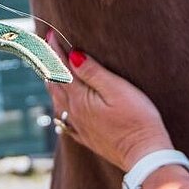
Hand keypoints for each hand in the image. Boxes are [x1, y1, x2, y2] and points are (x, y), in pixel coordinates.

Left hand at [43, 37, 173, 172]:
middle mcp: (74, 112)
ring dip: (51, 82)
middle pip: (55, 83)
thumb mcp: (118, 90)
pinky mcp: (87, 137)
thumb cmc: (138, 119)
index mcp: (80, 98)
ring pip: (57, 100)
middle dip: (49, 62)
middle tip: (44, 46)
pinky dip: (58, 105)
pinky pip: (64, 119)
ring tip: (49, 69)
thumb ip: (94, 72)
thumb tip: (72, 55)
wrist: (144, 155)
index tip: (51, 33)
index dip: (56, 49)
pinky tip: (60, 106)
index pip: (62, 67)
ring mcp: (79, 126)